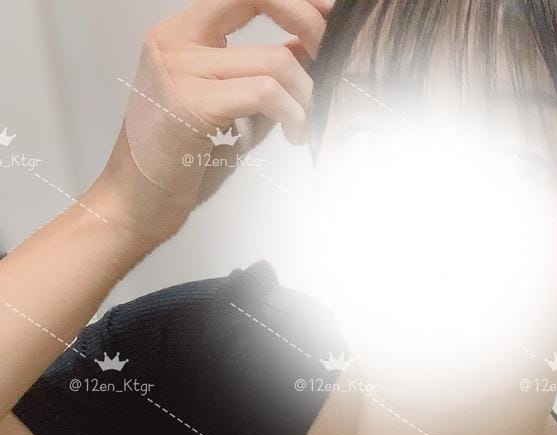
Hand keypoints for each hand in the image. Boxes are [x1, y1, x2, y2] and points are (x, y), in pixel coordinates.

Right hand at [92, 0, 332, 243]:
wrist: (137, 203)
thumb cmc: (179, 162)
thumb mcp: (229, 105)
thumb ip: (262, 73)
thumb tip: (308, 48)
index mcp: (180, 34)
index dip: (293, 1)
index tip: (327, 15)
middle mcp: (175, 42)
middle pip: (264, 9)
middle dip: (313, 38)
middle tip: (332, 73)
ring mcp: (178, 69)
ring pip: (274, 62)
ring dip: (305, 96)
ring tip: (304, 125)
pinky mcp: (190, 103)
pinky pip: (264, 94)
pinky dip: (292, 114)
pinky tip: (294, 134)